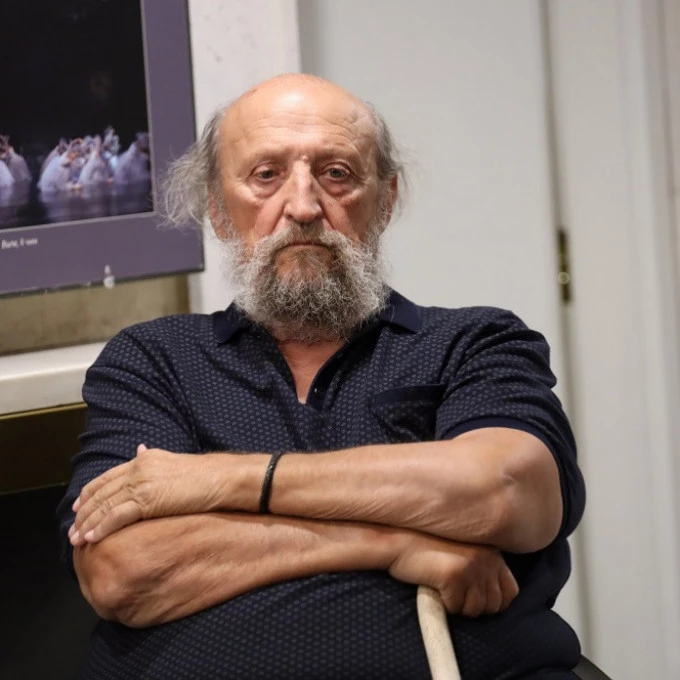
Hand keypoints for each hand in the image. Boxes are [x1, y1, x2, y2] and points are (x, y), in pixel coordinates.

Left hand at [69, 445, 222, 545]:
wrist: (221, 478)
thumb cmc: (205, 475)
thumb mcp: (173, 461)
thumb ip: (153, 459)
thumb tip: (139, 450)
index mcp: (144, 459)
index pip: (108, 477)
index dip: (90, 493)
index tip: (78, 508)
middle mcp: (139, 468)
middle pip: (102, 492)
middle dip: (84, 513)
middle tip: (71, 529)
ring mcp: (142, 483)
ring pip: (105, 506)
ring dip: (88, 524)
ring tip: (77, 539)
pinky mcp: (148, 500)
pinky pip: (117, 516)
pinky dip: (101, 528)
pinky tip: (92, 539)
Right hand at [388, 532, 518, 616]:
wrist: (399, 540)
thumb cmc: (426, 548)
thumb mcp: (462, 551)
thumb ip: (481, 567)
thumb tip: (494, 600)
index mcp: (493, 550)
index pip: (510, 591)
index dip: (492, 601)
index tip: (472, 597)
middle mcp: (488, 556)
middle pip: (494, 605)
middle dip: (472, 605)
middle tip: (452, 591)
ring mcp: (473, 564)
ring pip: (474, 609)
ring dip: (457, 604)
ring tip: (441, 584)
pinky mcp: (456, 574)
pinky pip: (455, 607)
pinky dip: (443, 603)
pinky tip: (433, 584)